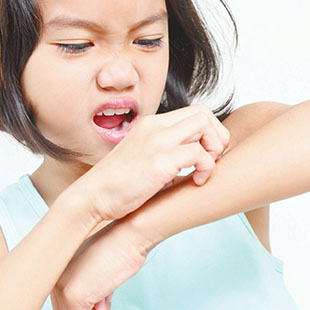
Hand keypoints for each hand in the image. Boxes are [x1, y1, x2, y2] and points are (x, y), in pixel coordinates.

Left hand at [50, 219, 150, 309]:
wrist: (128, 234)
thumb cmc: (117, 246)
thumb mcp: (88, 265)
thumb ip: (77, 282)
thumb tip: (83, 303)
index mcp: (52, 268)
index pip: (59, 304)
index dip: (85, 298)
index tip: (98, 278)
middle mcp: (50, 277)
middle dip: (86, 308)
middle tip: (101, 283)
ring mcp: (58, 287)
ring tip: (103, 283)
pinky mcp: (71, 298)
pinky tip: (106, 288)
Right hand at [78, 104, 229, 221]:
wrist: (91, 198)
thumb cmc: (117, 186)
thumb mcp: (144, 161)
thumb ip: (168, 155)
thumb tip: (193, 163)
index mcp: (152, 125)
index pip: (195, 111)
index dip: (210, 131)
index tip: (207, 155)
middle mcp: (155, 127)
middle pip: (205, 113)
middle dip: (218, 137)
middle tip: (212, 161)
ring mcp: (157, 142)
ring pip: (205, 125)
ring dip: (214, 148)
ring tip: (204, 171)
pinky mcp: (160, 161)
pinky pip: (200, 153)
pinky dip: (207, 168)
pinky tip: (196, 182)